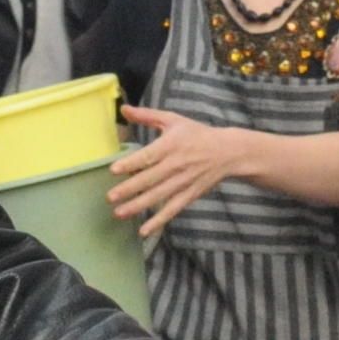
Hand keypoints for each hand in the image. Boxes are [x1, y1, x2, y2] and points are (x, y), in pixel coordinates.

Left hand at [106, 108, 247, 239]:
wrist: (227, 152)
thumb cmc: (196, 134)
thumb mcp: (173, 120)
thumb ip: (147, 116)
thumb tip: (123, 108)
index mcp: (171, 145)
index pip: (148, 156)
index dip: (131, 163)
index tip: (114, 170)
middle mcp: (176, 165)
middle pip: (150, 179)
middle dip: (129, 189)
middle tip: (110, 197)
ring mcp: (183, 182)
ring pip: (158, 196)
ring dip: (138, 206)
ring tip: (119, 213)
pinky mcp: (189, 195)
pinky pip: (172, 209)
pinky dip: (159, 221)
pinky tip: (144, 230)